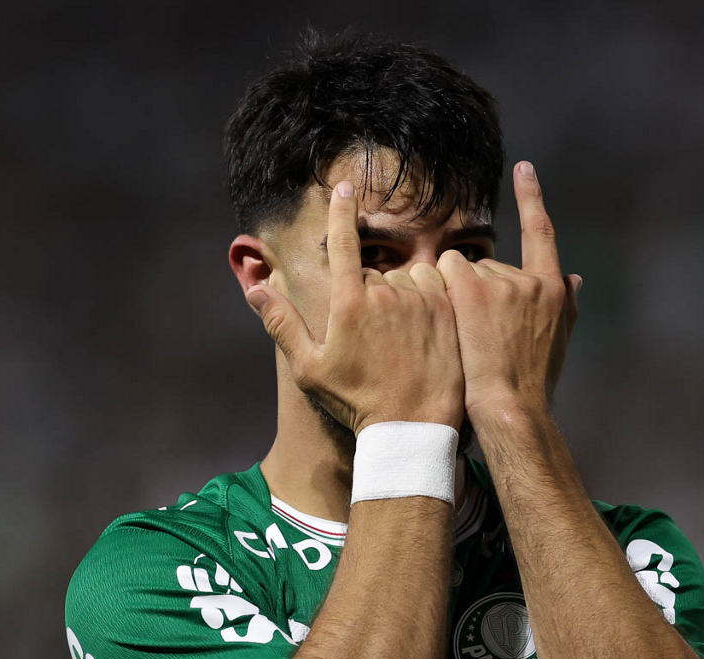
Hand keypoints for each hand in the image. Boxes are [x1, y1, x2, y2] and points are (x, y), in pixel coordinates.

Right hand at [246, 181, 464, 433]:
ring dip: (402, 294)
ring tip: (401, 337)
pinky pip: (437, 283)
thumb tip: (254, 287)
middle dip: (371, 292)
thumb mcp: (310, 369)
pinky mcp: (449, 308)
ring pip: (407, 277)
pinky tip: (426, 328)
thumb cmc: (357, 401)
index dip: (341, 212)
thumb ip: (282, 323)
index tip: (345, 188)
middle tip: (375, 338)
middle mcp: (385, 292)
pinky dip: (430, 295)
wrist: (412, 426)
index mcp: (348, 302)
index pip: (342, 243)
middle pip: (374, 271)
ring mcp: (420, 298)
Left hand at [437, 161, 581, 413]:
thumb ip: (566, 306)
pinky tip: (447, 317)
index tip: (524, 169)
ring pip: (463, 270)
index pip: (541, 233)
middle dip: (479, 292)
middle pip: (489, 264)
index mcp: (552, 290)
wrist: (510, 408)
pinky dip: (439, 287)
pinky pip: (444, 270)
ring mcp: (502, 281)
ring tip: (467, 337)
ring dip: (457, 295)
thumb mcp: (557, 343)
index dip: (532, 198)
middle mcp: (531, 279)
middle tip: (481, 336)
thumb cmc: (530, 384)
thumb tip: (575, 278)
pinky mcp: (471, 286)